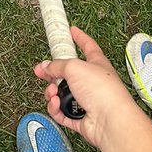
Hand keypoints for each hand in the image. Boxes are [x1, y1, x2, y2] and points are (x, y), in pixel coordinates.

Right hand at [34, 27, 134, 149]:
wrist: (110, 120)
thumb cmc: (104, 91)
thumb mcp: (75, 67)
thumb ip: (58, 65)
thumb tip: (46, 66)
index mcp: (96, 64)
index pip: (87, 46)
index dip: (79, 37)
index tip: (72, 31)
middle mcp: (92, 82)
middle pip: (68, 73)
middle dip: (53, 73)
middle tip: (41, 71)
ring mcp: (86, 100)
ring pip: (62, 94)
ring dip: (52, 92)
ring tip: (52, 92)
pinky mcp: (80, 118)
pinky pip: (62, 112)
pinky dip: (55, 109)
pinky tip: (55, 104)